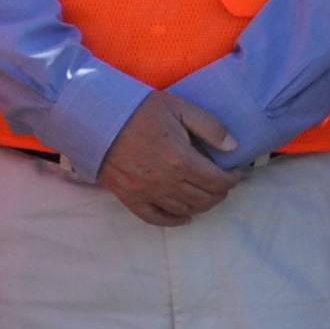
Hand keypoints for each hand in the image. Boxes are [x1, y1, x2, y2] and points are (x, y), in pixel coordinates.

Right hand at [98, 92, 240, 226]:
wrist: (95, 116)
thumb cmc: (137, 110)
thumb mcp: (179, 107)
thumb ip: (210, 127)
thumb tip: (233, 147)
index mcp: (180, 158)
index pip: (217, 181)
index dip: (231, 179)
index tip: (233, 173)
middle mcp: (165, 180)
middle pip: (204, 199)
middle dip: (219, 193)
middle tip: (221, 183)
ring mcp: (145, 191)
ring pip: (184, 210)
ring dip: (201, 205)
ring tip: (204, 194)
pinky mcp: (128, 196)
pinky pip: (154, 218)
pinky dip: (173, 220)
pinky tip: (184, 217)